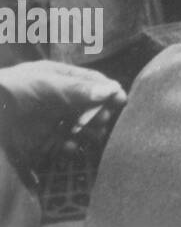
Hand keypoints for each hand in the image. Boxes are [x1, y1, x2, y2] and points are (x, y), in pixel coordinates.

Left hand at [0, 61, 126, 170]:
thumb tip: (111, 90)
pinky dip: (72, 147)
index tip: (120, 101)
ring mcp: (51, 121)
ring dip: (89, 132)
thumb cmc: (13, 91)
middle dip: (100, 114)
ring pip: (80, 127)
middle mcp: (60, 100)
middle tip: (103, 122)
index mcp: (61, 80)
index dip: (108, 91)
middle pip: (90, 107)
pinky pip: (64, 145)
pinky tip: (71, 147)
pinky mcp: (42, 142)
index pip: (92, 83)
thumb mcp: (45, 84)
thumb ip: (77, 89)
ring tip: (92, 136)